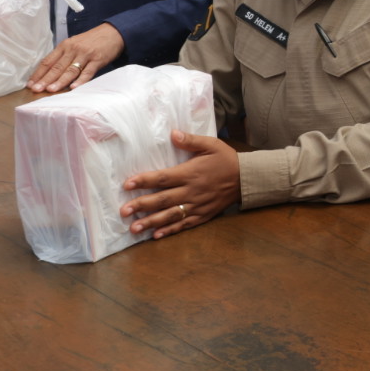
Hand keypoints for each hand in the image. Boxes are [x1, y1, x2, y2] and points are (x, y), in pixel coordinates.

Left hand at [27, 23, 124, 92]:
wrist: (113, 33)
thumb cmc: (92, 41)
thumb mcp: (74, 44)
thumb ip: (63, 56)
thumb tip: (49, 73)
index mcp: (65, 46)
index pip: (48, 61)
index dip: (38, 73)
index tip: (31, 84)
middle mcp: (73, 50)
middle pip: (57, 67)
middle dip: (45, 79)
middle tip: (36, 89)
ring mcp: (85, 55)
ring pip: (70, 70)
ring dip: (60, 81)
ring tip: (51, 89)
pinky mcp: (98, 60)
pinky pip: (88, 72)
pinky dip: (81, 80)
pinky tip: (74, 87)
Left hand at [120, 130, 240, 237]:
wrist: (245, 179)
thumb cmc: (226, 159)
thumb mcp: (211, 145)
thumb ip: (191, 140)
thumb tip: (172, 134)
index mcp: (191, 173)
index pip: (163, 178)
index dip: (144, 181)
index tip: (127, 184)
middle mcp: (191, 191)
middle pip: (163, 200)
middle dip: (142, 206)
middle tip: (124, 212)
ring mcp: (196, 206)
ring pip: (170, 215)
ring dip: (151, 222)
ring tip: (134, 228)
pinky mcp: (202, 215)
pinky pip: (184, 224)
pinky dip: (170, 231)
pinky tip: (156, 236)